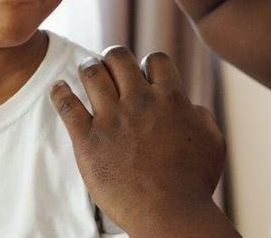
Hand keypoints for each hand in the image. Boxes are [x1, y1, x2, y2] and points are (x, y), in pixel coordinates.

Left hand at [50, 46, 230, 235]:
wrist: (169, 213)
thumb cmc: (194, 183)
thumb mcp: (213, 142)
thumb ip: (202, 116)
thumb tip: (190, 105)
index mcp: (170, 98)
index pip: (155, 60)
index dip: (148, 64)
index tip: (144, 75)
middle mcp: (139, 101)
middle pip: (119, 57)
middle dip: (114, 56)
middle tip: (110, 64)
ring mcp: (111, 119)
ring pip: (92, 72)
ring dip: (88, 67)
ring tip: (87, 69)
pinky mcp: (87, 140)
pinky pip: (66, 106)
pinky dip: (60, 92)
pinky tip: (58, 87)